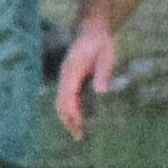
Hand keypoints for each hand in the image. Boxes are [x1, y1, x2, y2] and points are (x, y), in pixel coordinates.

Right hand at [50, 22, 127, 144]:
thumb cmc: (101, 43)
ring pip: (60, 103)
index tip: (80, 126)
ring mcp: (64, 78)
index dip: (73, 113)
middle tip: (79, 137)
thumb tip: (100, 92)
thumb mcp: (106, 56)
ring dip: (67, 119)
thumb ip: (102, 73)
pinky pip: (64, 99)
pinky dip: (68, 111)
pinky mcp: (68, 80)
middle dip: (68, 121)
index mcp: (72, 70)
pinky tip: (77, 120)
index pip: (68, 96)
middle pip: (60, 103)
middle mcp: (65, 75)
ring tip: (78, 134)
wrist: (92, 30)